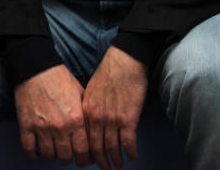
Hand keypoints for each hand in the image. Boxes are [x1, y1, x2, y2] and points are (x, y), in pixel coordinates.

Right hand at [14, 64, 91, 165]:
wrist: (38, 67)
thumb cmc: (60, 77)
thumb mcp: (81, 92)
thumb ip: (86, 113)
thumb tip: (91, 131)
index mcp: (76, 119)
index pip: (83, 150)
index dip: (85, 158)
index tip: (84, 159)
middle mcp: (60, 127)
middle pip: (66, 157)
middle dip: (68, 158)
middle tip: (68, 155)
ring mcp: (42, 128)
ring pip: (48, 155)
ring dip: (52, 155)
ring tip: (53, 151)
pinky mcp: (26, 126)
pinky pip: (29, 150)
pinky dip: (33, 155)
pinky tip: (37, 153)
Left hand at [82, 46, 147, 169]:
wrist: (125, 60)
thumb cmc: (110, 72)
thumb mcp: (92, 90)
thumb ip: (90, 108)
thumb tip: (93, 123)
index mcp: (86, 111)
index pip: (84, 139)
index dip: (89, 153)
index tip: (92, 160)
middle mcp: (97, 118)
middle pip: (97, 148)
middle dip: (101, 162)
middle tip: (106, 169)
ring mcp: (112, 120)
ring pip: (112, 148)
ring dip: (117, 160)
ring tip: (120, 166)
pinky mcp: (128, 119)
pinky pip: (128, 143)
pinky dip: (131, 153)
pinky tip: (134, 158)